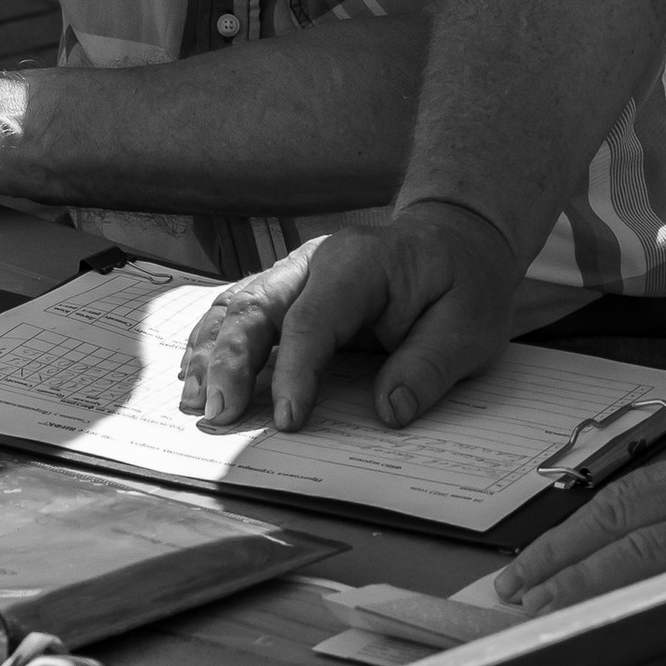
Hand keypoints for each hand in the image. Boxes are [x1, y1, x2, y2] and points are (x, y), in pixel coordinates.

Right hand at [175, 201, 521, 431]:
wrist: (455, 243)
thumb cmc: (463, 283)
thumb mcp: (470, 325)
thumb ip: (430, 365)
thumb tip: (389, 411)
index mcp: (357, 263)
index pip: (312, 319)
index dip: (294, 371)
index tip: (288, 422)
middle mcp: (314, 262)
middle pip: (257, 307)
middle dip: (231, 361)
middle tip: (219, 414)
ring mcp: (295, 273)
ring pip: (239, 306)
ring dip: (212, 352)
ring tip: (194, 401)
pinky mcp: (288, 292)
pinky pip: (242, 311)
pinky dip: (214, 342)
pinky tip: (195, 372)